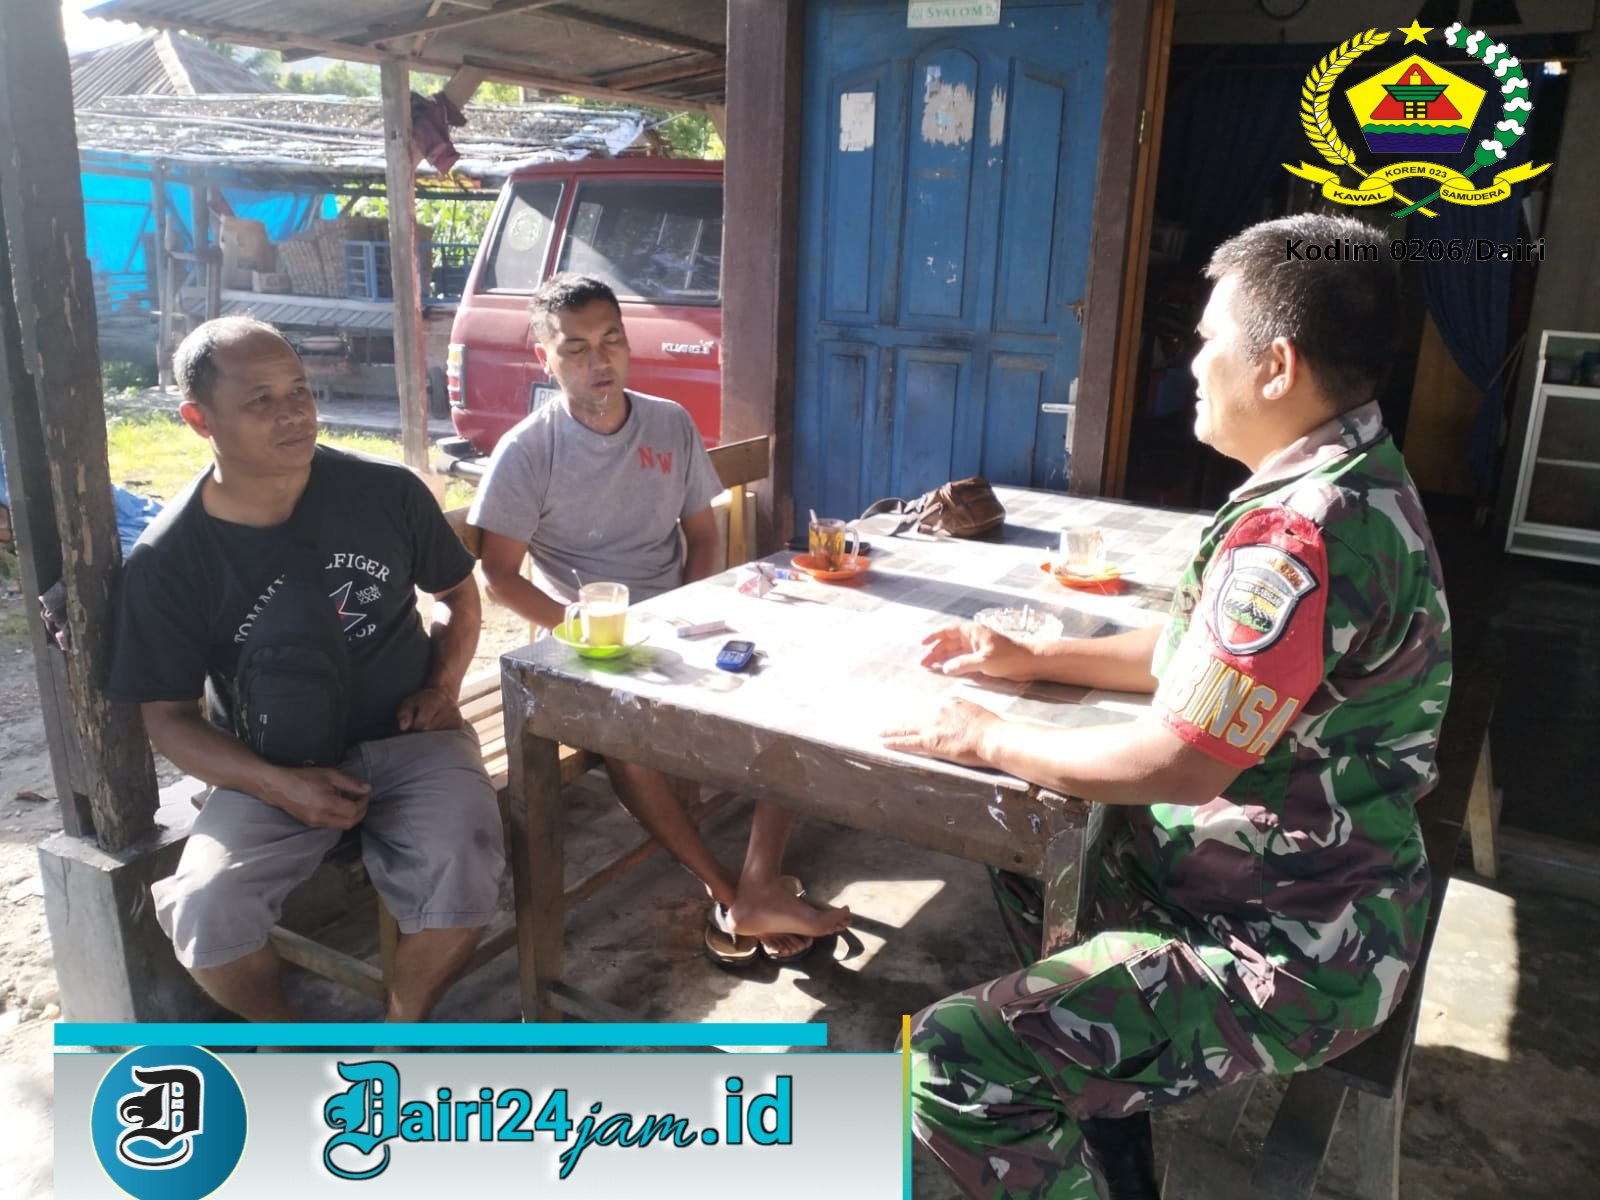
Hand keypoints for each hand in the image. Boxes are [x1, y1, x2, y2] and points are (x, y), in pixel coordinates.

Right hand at [264, 767, 371, 829]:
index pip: (353, 811)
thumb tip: (367, 789)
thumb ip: (350, 783)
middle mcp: (321, 818)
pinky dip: (340, 817)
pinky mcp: (311, 824)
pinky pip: (332, 824)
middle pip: (350, 823)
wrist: (279, 787)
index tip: (364, 794)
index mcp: (326, 804)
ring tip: (350, 801)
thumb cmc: (303, 777)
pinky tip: (338, 805)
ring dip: (351, 816)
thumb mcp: (330, 775)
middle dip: (360, 813)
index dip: (363, 803)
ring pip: (341, 826)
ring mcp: (315, 823)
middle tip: (361, 800)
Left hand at [396, 686, 462, 731]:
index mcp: (436, 699)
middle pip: (430, 730)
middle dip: (422, 732)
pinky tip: (438, 728)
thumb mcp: (408, 703)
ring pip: (438, 736)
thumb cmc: (421, 702)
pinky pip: (446, 737)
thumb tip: (403, 727)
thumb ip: (404, 714)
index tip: (413, 723)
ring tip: (430, 725)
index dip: (414, 727)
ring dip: (431, 735)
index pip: (422, 723)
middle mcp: (449, 707)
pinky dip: (439, 736)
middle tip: (421, 725)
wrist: (442, 696)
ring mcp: (456, 716)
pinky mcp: (459, 724)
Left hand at [881, 697, 999, 767]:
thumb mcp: (975, 712)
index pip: (930, 710)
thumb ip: (962, 714)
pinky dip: (894, 742)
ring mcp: (931, 726)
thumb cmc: (991, 728)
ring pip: (906, 728)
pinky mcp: (929, 741)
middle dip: (900, 722)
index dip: (921, 717)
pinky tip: (885, 743)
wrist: (992, 737)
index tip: (915, 721)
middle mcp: (937, 710)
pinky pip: (907, 742)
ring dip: (892, 731)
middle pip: (914, 717)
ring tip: (881, 733)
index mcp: (949, 702)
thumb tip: (958, 719)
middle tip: (886, 725)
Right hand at [919, 621, 1036, 680]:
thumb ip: (963, 664)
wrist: (1028, 663)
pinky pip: (962, 658)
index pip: (948, 630)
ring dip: (942, 658)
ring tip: (931, 668)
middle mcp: (972, 637)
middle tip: (923, 664)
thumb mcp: (984, 660)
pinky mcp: (981, 657)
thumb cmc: (1009, 657)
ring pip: (954, 650)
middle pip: (949, 642)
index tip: (922, 643)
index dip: (934, 635)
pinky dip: (952, 663)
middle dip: (935, 651)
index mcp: (972, 632)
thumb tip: (945, 668)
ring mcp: (977, 647)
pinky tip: (946, 670)